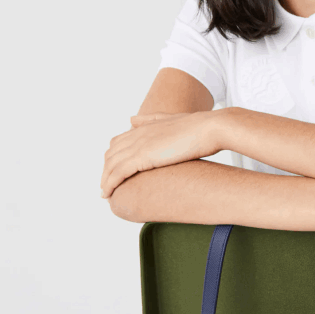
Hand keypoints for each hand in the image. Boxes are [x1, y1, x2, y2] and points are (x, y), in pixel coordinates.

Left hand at [100, 111, 220, 198]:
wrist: (210, 128)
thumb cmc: (199, 127)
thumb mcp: (171, 119)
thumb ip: (151, 119)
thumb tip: (131, 119)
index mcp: (144, 126)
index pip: (118, 142)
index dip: (113, 157)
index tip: (114, 171)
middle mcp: (137, 133)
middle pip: (111, 154)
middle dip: (106, 170)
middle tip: (107, 186)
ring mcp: (138, 144)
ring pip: (111, 165)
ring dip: (105, 180)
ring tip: (105, 194)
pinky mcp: (142, 156)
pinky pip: (118, 173)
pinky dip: (109, 184)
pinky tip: (108, 194)